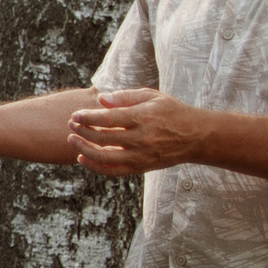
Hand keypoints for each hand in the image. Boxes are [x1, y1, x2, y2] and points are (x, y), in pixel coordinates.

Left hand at [68, 88, 204, 175]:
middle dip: (82, 131)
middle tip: (71, 124)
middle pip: (103, 138)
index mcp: (144, 118)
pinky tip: (82, 158)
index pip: (108, 119)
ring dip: (83, 149)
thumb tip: (101, 99)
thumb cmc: (171, 112)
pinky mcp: (141, 167)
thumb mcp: (152, 96)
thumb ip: (125, 97)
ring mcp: (141, 156)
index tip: (75, 115)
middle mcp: (142, 139)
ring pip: (104, 157)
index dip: (87, 117)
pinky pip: (113, 171)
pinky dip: (95, 166)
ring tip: (72, 140)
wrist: (197, 136)